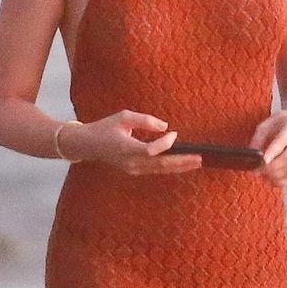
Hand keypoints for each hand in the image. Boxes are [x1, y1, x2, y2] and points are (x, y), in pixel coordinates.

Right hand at [66, 110, 203, 176]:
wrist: (87, 145)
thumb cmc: (105, 127)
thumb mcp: (123, 117)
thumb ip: (145, 120)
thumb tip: (165, 126)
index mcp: (125, 148)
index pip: (150, 151)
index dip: (164, 144)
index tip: (174, 133)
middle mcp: (130, 162)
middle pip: (160, 165)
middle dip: (181, 161)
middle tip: (199, 157)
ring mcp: (132, 169)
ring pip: (160, 170)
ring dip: (179, 166)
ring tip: (197, 162)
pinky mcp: (134, 170)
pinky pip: (155, 170)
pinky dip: (170, 167)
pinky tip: (183, 164)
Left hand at [251, 108, 286, 187]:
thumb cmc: (281, 123)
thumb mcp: (267, 124)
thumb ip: (258, 138)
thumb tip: (251, 155)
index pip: (283, 141)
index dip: (273, 152)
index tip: (263, 161)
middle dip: (271, 168)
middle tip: (257, 171)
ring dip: (275, 176)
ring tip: (262, 175)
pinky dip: (281, 181)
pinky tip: (271, 179)